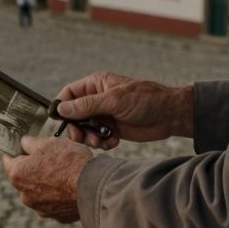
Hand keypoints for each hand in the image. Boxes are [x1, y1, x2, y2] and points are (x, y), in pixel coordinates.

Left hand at [1, 136, 91, 222]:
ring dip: (47, 183)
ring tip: (64, 173)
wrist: (93, 186)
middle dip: (35, 168)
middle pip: (24, 177)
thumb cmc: (69, 162)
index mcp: (17, 175)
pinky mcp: (56, 216)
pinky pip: (54, 202)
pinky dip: (59, 195)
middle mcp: (25, 195)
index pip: (8, 160)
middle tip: (51, 158)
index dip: (17, 151)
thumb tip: (24, 143)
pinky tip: (70, 186)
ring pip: (39, 191)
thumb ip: (30, 142)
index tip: (25, 148)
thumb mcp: (48, 142)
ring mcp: (40, 208)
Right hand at [55, 72, 193, 148]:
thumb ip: (87, 106)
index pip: (70, 93)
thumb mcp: (114, 101)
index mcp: (96, 84)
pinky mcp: (112, 129)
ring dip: (89, 138)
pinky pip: (98, 138)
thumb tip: (62, 109)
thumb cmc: (145, 100)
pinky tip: (113, 142)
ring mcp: (105, 115)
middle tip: (81, 138)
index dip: (62, 106)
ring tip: (101, 141)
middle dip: (77, 128)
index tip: (59, 120)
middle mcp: (97, 99)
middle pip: (74, 115)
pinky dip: (102, 143)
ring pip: (85, 129)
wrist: (169, 116)